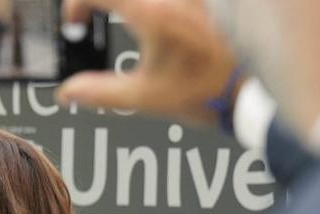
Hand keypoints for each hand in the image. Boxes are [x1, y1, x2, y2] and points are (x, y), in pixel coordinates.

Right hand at [56, 0, 239, 126]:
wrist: (250, 88)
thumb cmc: (205, 91)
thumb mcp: (143, 97)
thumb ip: (98, 92)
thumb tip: (69, 91)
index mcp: (151, 13)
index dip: (76, 5)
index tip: (78, 23)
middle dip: (100, 2)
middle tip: (95, 14)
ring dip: (127, 5)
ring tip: (121, 17)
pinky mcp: (206, 2)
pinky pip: (169, 1)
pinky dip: (151, 7)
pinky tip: (155, 21)